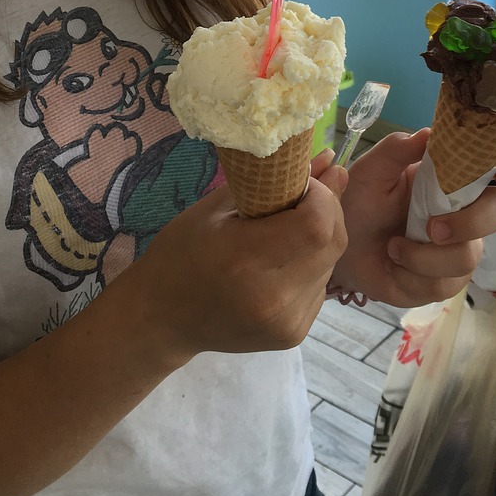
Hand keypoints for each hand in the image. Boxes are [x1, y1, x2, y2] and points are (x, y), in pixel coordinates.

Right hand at [135, 167, 348, 360]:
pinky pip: (320, 285)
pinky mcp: (295, 335)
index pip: (317, 222)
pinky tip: (283, 261)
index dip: (322, 195)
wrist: (162, 319)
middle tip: (298, 199)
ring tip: (285, 231)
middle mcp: (274, 297)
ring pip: (331, 263)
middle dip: (327, 210)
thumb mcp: (216, 207)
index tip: (299, 183)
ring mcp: (288, 322)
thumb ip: (273, 183)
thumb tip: (328, 160)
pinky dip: (312, 264)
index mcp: (245, 258)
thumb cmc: (180, 252)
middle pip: (333, 241)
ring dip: (320, 237)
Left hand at [315, 129, 495, 307]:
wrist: (340, 247)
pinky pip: (443, 283)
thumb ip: (396, 149)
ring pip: (468, 256)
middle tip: (433, 228)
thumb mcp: (371, 171)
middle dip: (472, 222)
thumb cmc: (359, 202)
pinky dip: (412, 273)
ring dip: (424, 256)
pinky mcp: (444, 282)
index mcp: (451, 179)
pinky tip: (393, 263)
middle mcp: (464, 212)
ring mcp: (459, 249)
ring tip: (393, 247)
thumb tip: (429, 133)